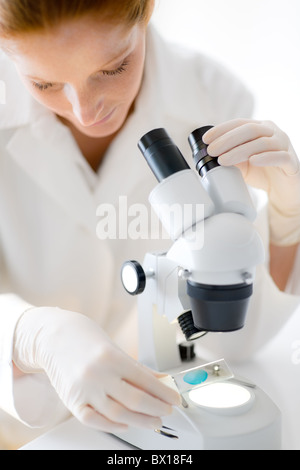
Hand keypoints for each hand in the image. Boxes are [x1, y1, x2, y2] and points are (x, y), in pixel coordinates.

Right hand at [13, 307, 180, 432]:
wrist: (54, 337)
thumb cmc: (85, 339)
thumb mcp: (115, 348)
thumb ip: (137, 368)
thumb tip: (161, 381)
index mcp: (111, 357)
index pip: (145, 380)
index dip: (163, 393)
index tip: (174, 399)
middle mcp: (98, 374)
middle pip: (135, 400)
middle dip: (156, 408)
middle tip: (167, 411)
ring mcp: (84, 390)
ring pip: (118, 414)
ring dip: (140, 421)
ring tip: (153, 421)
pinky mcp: (72, 402)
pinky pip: (95, 421)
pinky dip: (113, 425)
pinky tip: (126, 423)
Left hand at [203, 119, 299, 245]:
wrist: (283, 192)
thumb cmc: (262, 173)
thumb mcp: (241, 164)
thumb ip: (229, 156)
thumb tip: (209, 155)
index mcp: (260, 128)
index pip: (240, 123)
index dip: (222, 129)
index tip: (206, 139)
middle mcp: (273, 133)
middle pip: (250, 129)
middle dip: (227, 139)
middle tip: (212, 151)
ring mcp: (284, 146)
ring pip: (262, 143)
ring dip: (240, 150)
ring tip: (223, 160)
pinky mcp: (291, 162)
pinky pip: (280, 157)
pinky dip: (266, 157)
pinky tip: (253, 161)